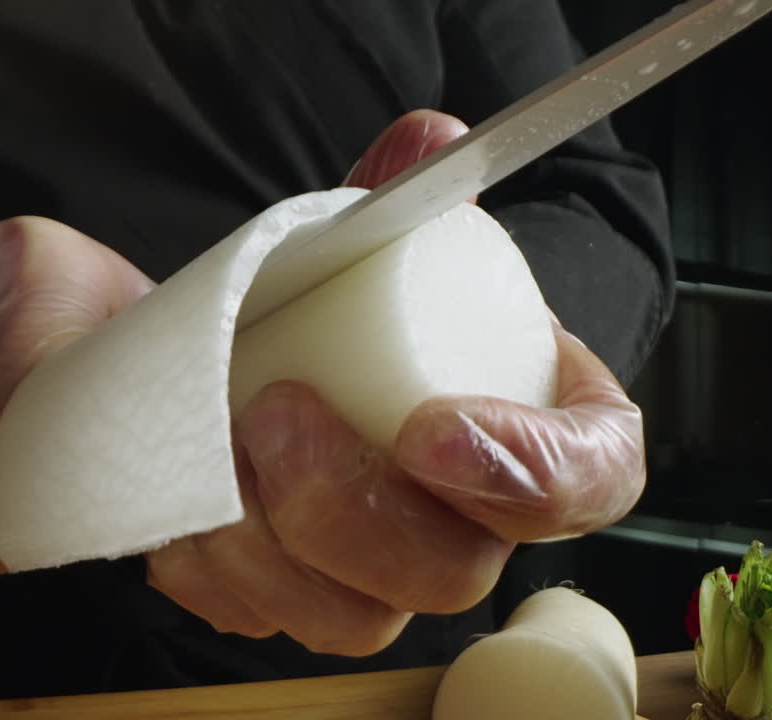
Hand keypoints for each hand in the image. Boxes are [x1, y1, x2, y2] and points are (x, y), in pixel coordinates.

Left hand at [147, 110, 645, 654]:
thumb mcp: (366, 240)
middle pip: (458, 571)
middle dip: (359, 511)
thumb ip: (400, 192)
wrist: (235, 356)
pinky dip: (217, 572)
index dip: (533, 474)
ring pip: (360, 620)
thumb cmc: (326, 303)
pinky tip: (180, 512)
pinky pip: (271, 621)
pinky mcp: (303, 597)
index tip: (428, 428)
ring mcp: (383, 572)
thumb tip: (429, 143)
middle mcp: (468, 519)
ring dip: (276, 549)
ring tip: (213, 449)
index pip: (590, 476)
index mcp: (532, 426)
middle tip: (276, 415)